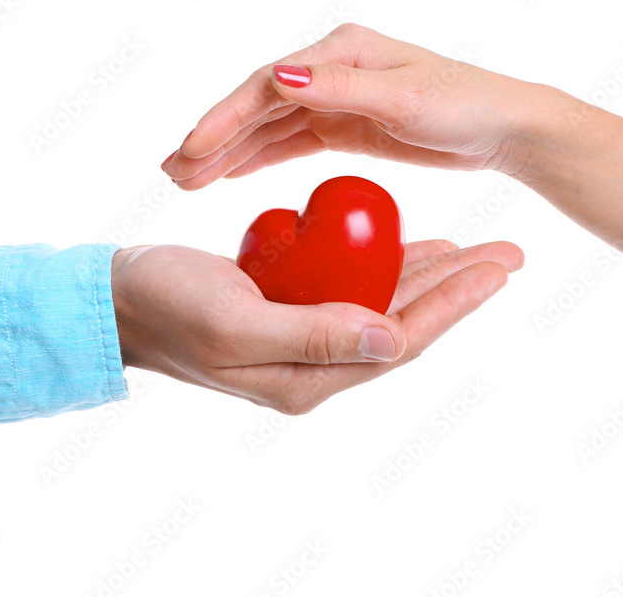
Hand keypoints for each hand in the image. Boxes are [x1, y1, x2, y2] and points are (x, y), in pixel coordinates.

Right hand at [110, 239, 521, 413]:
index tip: (498, 268)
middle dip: (458, 287)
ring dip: (430, 275)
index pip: (400, 340)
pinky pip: (351, 290)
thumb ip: (314, 336)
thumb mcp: (236, 323)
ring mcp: (302, 340)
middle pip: (404, 323)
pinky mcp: (289, 312)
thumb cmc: (165, 307)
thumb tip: (394, 339)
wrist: (114, 301)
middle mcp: (314, 367)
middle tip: (508, 253)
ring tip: (477, 248)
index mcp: (308, 379)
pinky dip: (383, 267)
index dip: (453, 303)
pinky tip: (408, 245)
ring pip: (382, 305)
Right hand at [163, 24, 537, 189]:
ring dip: (230, 152)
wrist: (502, 128)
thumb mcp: (403, 99)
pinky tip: (231, 175)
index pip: (267, 86)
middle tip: (173, 172)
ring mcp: (337, 99)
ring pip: (270, 128)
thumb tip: (277, 75)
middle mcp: (332, 70)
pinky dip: (261, 158)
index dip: (224, 119)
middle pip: (258, 106)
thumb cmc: (462, 105)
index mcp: (341, 52)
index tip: (192, 150)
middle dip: (215, 138)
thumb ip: (340, 88)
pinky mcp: (347, 126)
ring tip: (187, 178)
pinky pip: (292, 143)